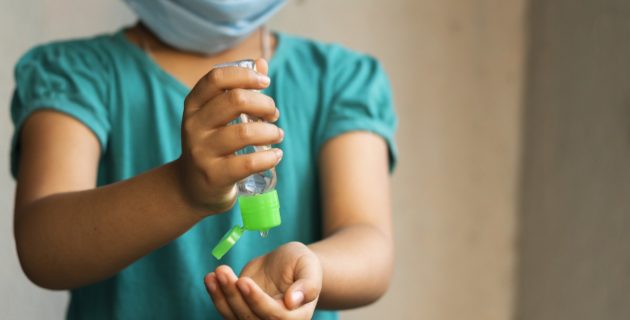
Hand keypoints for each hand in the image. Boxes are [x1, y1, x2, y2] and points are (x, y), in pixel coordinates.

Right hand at [176, 58, 283, 213]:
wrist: (191, 187)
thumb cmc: (212, 145)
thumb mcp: (217, 116)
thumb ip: (238, 89)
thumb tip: (261, 62)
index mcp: (193, 105)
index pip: (217, 78)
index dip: (245, 75)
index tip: (265, 83)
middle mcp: (194, 126)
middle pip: (236, 101)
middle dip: (264, 104)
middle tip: (273, 114)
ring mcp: (201, 151)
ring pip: (245, 133)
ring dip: (270, 132)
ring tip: (277, 135)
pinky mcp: (214, 175)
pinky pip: (249, 163)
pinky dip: (269, 157)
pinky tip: (276, 155)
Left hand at [205, 242, 322, 318]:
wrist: (287, 264)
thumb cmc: (301, 263)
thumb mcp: (309, 266)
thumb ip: (308, 284)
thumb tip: (294, 301)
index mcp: (297, 317)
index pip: (276, 316)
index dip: (257, 301)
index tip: (243, 281)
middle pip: (251, 319)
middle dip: (234, 296)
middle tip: (223, 271)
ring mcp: (257, 319)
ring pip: (235, 318)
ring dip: (221, 297)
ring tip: (215, 273)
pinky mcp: (242, 313)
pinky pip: (226, 311)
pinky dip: (216, 296)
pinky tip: (211, 278)